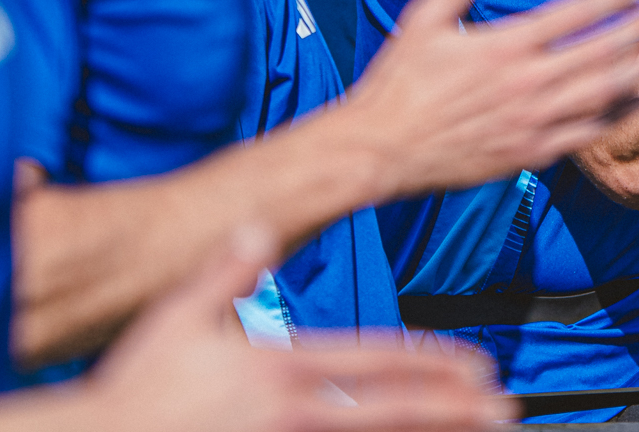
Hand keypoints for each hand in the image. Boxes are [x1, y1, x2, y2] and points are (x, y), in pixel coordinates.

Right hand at [88, 227, 515, 431]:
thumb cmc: (134, 385)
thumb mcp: (177, 316)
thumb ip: (224, 271)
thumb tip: (256, 226)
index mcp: (279, 367)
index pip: (374, 360)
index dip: (429, 361)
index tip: (473, 364)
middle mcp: (292, 413)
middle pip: (392, 410)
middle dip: (453, 407)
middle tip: (504, 407)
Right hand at [346, 0, 638, 196]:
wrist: (382, 149)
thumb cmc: (400, 81)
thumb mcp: (425, 18)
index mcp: (504, 46)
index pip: (574, 14)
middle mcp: (526, 84)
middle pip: (600, 53)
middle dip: (635, 32)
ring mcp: (532, 122)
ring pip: (602, 94)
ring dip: (636, 73)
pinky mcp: (530, 153)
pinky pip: (587, 135)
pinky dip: (616, 117)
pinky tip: (634, 104)